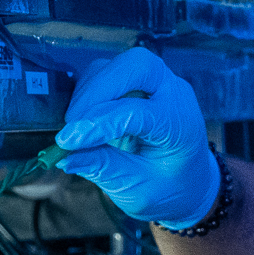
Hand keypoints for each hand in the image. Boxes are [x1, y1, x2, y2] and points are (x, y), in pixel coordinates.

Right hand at [52, 47, 220, 229]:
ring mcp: (158, 83)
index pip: (137, 112)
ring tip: (75, 125)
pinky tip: (81, 118)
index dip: (98, 124)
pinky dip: (90, 90)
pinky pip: (109, 72)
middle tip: (71, 123)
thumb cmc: (167, 187)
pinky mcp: (138, 83)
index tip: (67, 141)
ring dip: (90, 91)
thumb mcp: (138, 188)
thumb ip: (104, 169)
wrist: (188, 182)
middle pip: (136, 66)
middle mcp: (173, 94)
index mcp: (180, 125)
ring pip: (118, 66)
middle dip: (98, 90)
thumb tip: (65, 158)